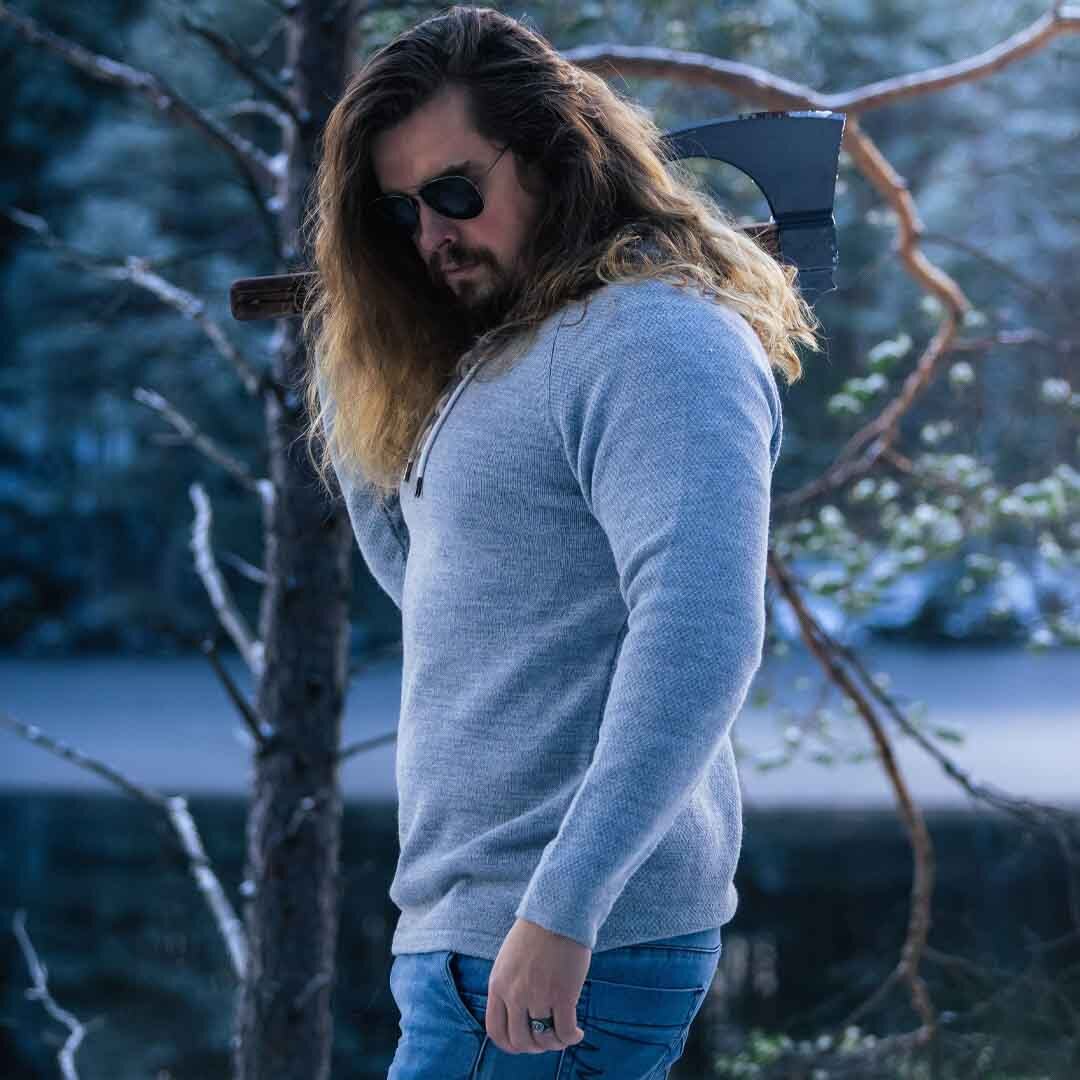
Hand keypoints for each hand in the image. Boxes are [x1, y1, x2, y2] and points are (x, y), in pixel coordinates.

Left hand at [485, 917, 589, 1053]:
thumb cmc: (535, 933)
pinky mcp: (563, 995)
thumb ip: (508, 986)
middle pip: (521, 1040)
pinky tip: (578, 1033)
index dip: (511, 1044)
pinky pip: (565, 1031)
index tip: (524, 1044)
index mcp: (498, 985)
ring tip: (564, 1036)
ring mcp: (538, 996)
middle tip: (547, 1041)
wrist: (557, 913)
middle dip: (535, 1047)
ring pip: (544, 1039)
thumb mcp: (508, 960)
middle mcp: (515, 994)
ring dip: (555, 1044)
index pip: (496, 1030)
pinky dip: (572, 1038)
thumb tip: (516, 1014)